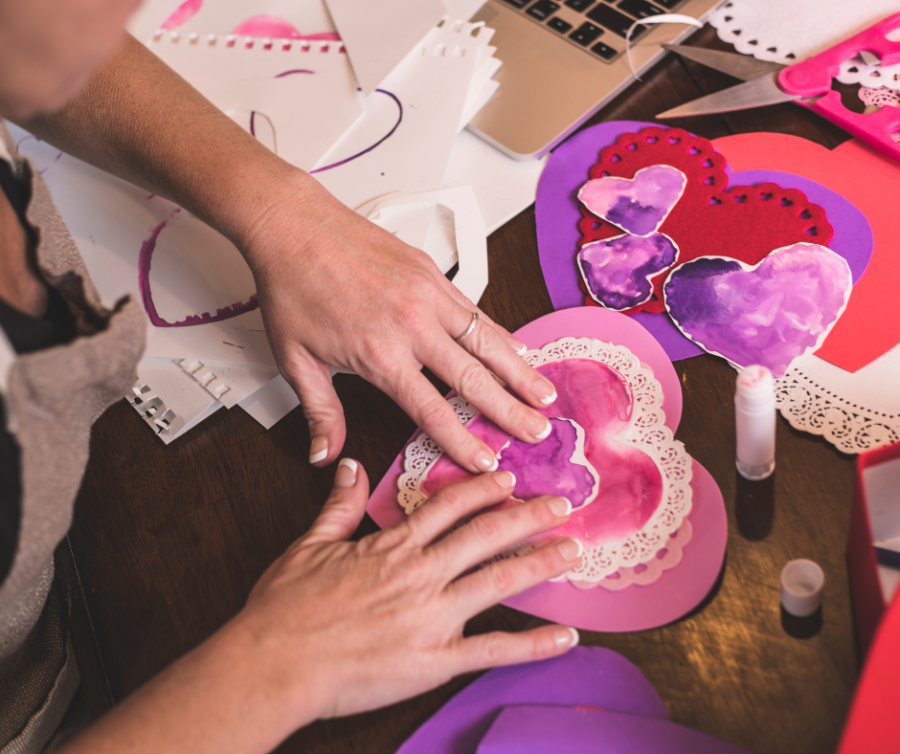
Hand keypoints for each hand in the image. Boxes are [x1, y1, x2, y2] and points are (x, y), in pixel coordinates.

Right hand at [237, 459, 581, 726]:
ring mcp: (433, 617)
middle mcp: (421, 574)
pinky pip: (495, 650)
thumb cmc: (285, 610)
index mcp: (393, 547)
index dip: (483, 489)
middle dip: (528, 516)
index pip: (449, 506)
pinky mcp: (436, 660)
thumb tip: (350, 465)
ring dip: (540, 563)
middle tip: (562, 504)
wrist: (274, 663)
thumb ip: (340, 504)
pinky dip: (533, 644)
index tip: (508, 478)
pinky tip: (565, 636)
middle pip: (486, 535)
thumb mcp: (309, 543)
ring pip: (499, 581)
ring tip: (572, 549)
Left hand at [241, 173, 557, 471]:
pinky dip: (502, 333)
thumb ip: (320, 412)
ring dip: (521, 372)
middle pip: (475, 379)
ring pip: (488, 341)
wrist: (295, 225)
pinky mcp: (433, 273)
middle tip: (538, 433)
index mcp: (381, 354)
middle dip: (511, 411)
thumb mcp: (297, 359)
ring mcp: (428, 296)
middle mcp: (413, 325)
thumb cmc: (294, 286)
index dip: (464, 441)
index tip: (486, 462)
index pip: (433, 410)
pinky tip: (519, 348)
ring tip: (545, 396)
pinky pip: (478, 310)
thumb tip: (324, 453)